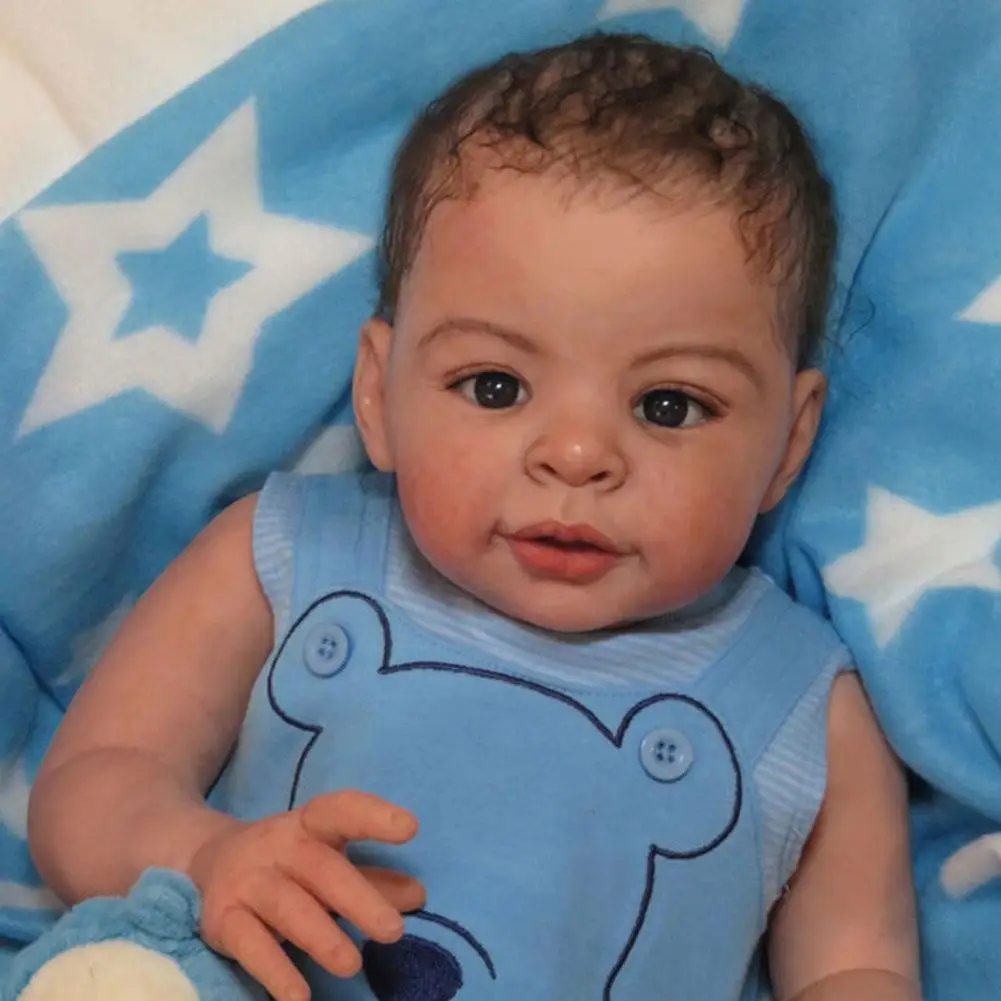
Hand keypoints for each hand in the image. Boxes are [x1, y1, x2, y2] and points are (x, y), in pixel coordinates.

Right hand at [188, 790, 423, 1000]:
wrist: (207, 862)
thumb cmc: (288, 862)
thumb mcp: (327, 860)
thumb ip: (371, 878)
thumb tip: (417, 896)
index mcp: (309, 825)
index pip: (340, 810)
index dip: (374, 815)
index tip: (410, 829)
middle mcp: (276, 846)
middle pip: (320, 867)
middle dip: (358, 898)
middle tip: (394, 931)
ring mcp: (247, 880)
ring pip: (286, 905)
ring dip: (321, 936)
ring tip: (352, 965)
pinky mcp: (222, 918)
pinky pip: (249, 944)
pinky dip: (274, 970)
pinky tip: (299, 997)